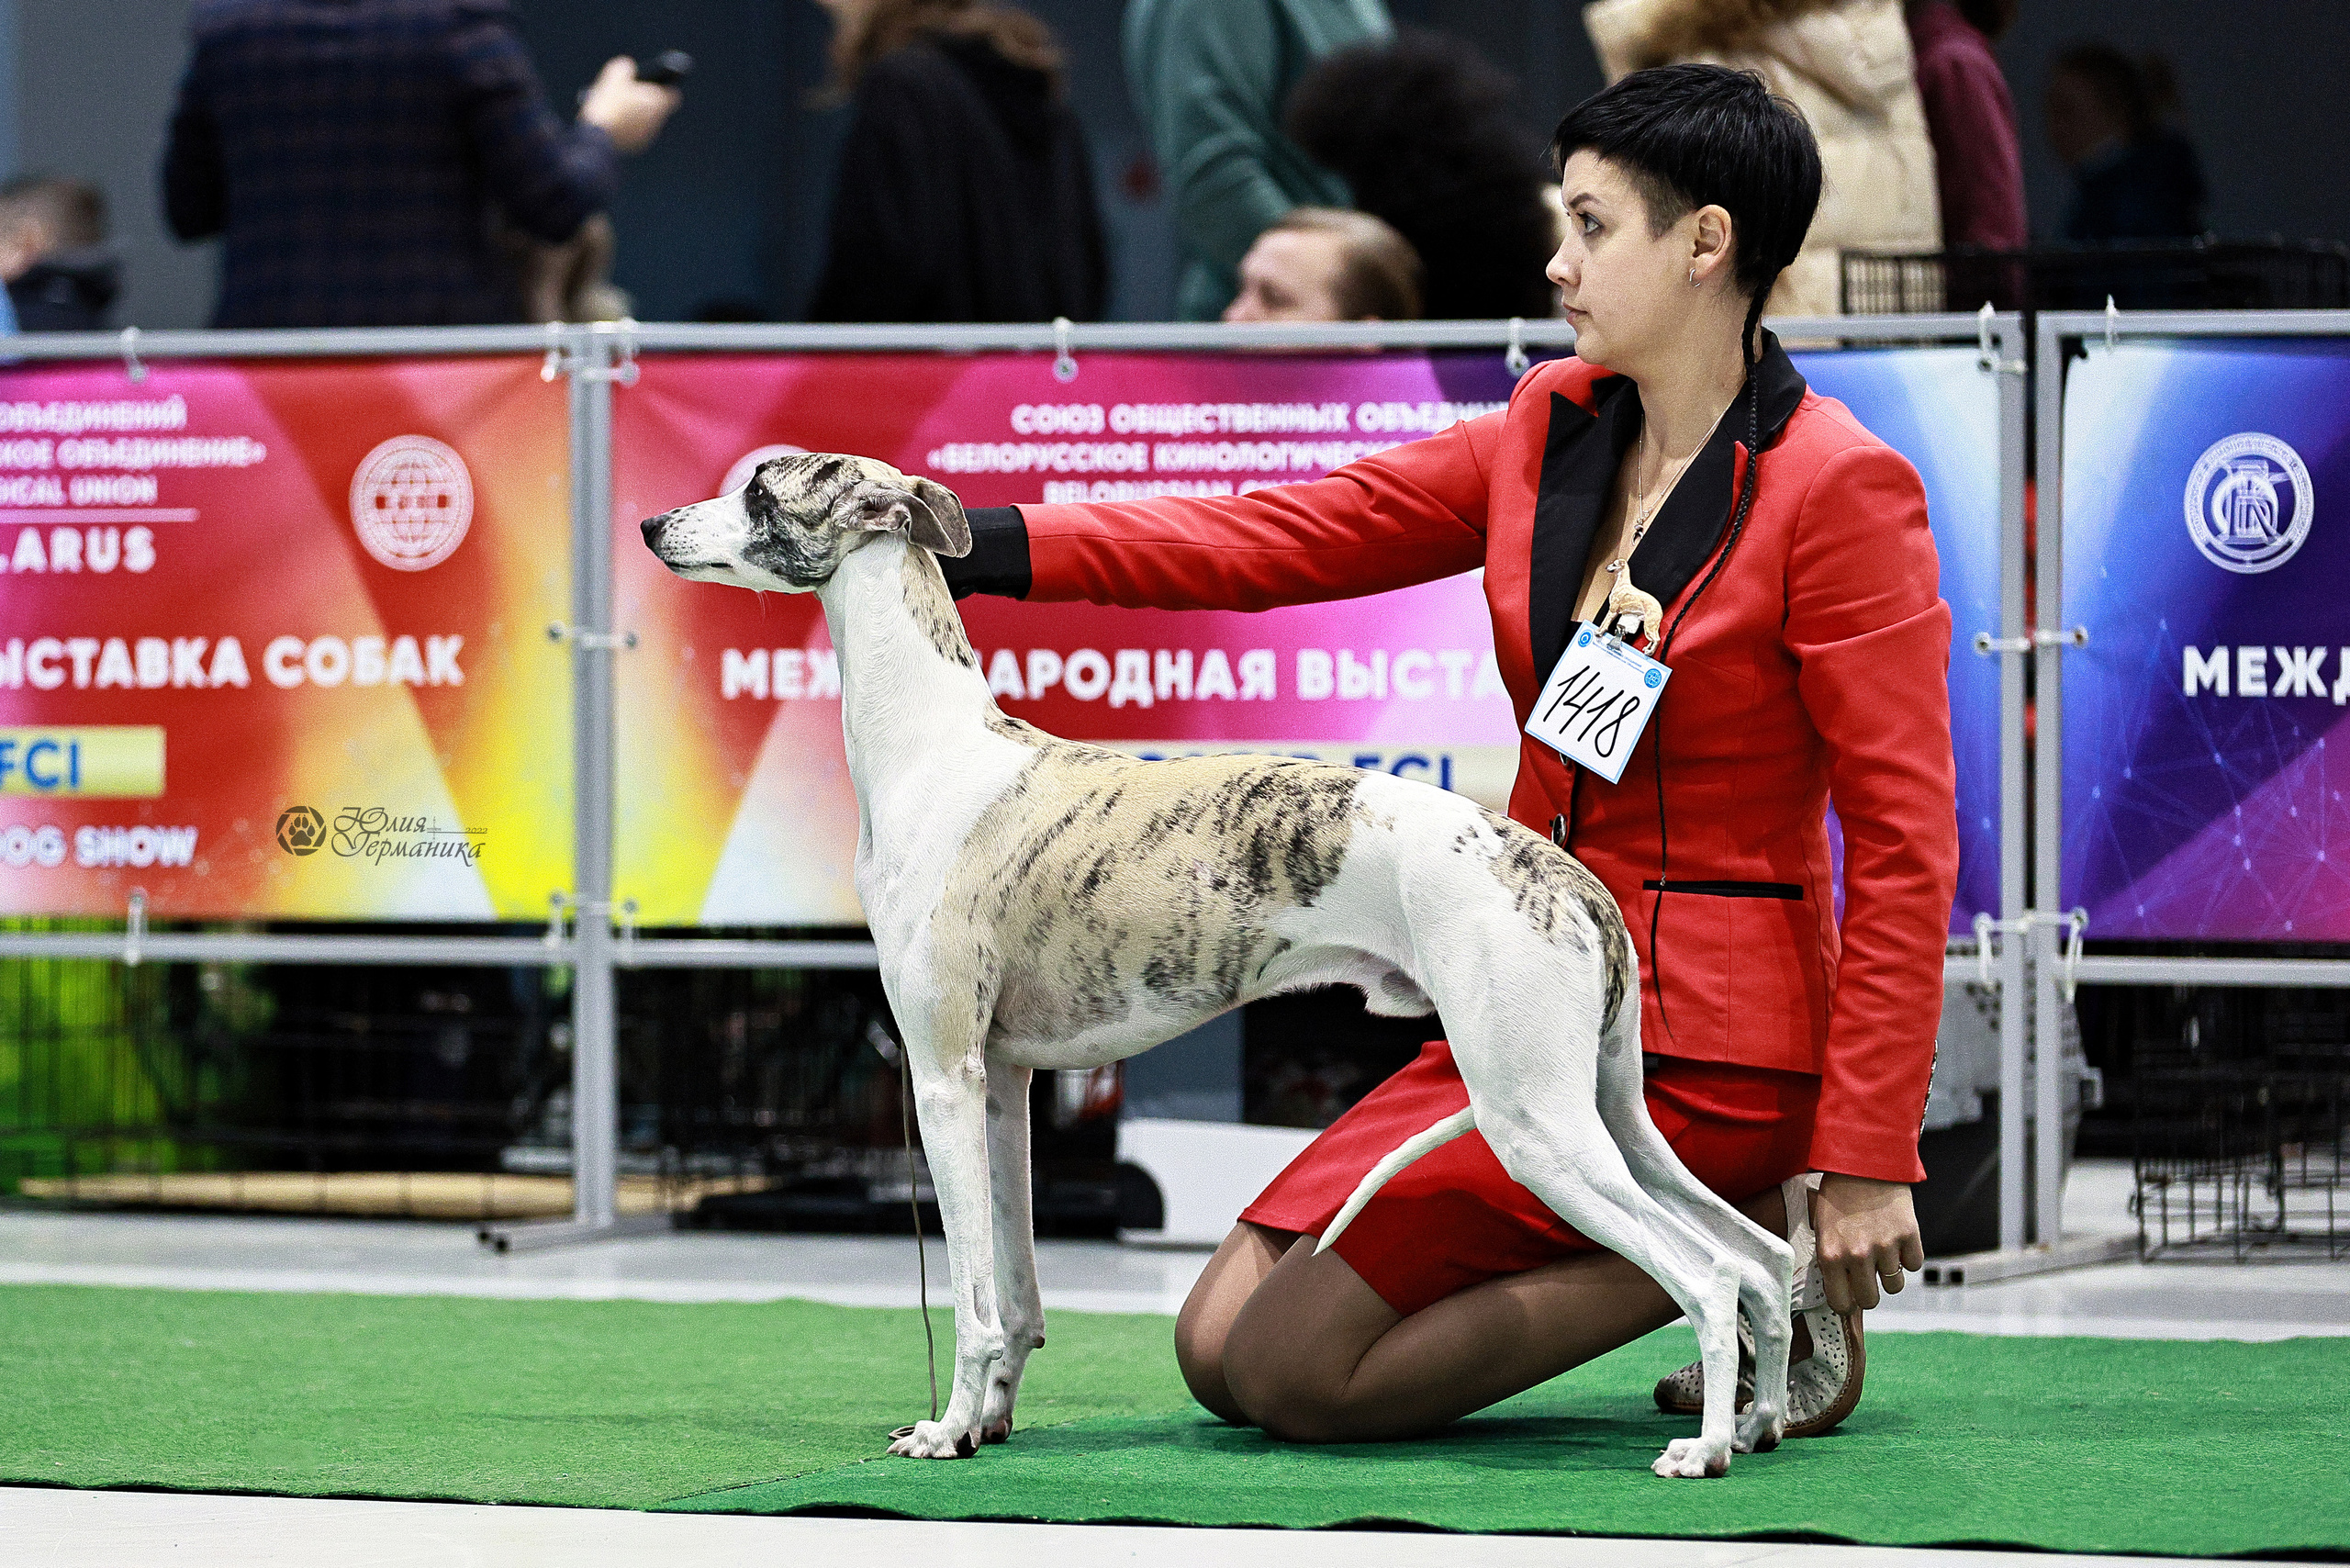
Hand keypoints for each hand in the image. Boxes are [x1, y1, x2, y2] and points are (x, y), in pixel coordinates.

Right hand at [579, 57, 679, 153]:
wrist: (597, 137)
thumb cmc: (608, 103)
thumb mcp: (614, 76)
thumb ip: (625, 67)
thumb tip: (628, 67)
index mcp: (658, 102)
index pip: (674, 95)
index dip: (665, 88)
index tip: (655, 83)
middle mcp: (657, 120)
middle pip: (658, 108)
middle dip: (647, 101)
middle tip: (633, 93)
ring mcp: (649, 135)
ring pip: (648, 121)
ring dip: (638, 115)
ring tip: (622, 107)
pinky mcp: (638, 146)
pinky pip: (637, 133)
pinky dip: (630, 127)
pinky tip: (616, 121)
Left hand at [1810, 1173, 1924, 1313]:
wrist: (1863, 1162)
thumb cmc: (1837, 1194)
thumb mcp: (1821, 1227)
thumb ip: (1829, 1259)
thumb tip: (1839, 1288)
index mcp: (1831, 1255)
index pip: (1841, 1303)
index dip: (1846, 1302)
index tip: (1848, 1296)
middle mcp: (1858, 1255)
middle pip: (1870, 1300)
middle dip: (1868, 1291)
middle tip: (1866, 1276)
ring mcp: (1886, 1246)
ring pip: (1894, 1286)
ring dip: (1889, 1274)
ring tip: (1881, 1253)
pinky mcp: (1910, 1235)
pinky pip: (1914, 1265)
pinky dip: (1908, 1256)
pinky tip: (1897, 1240)